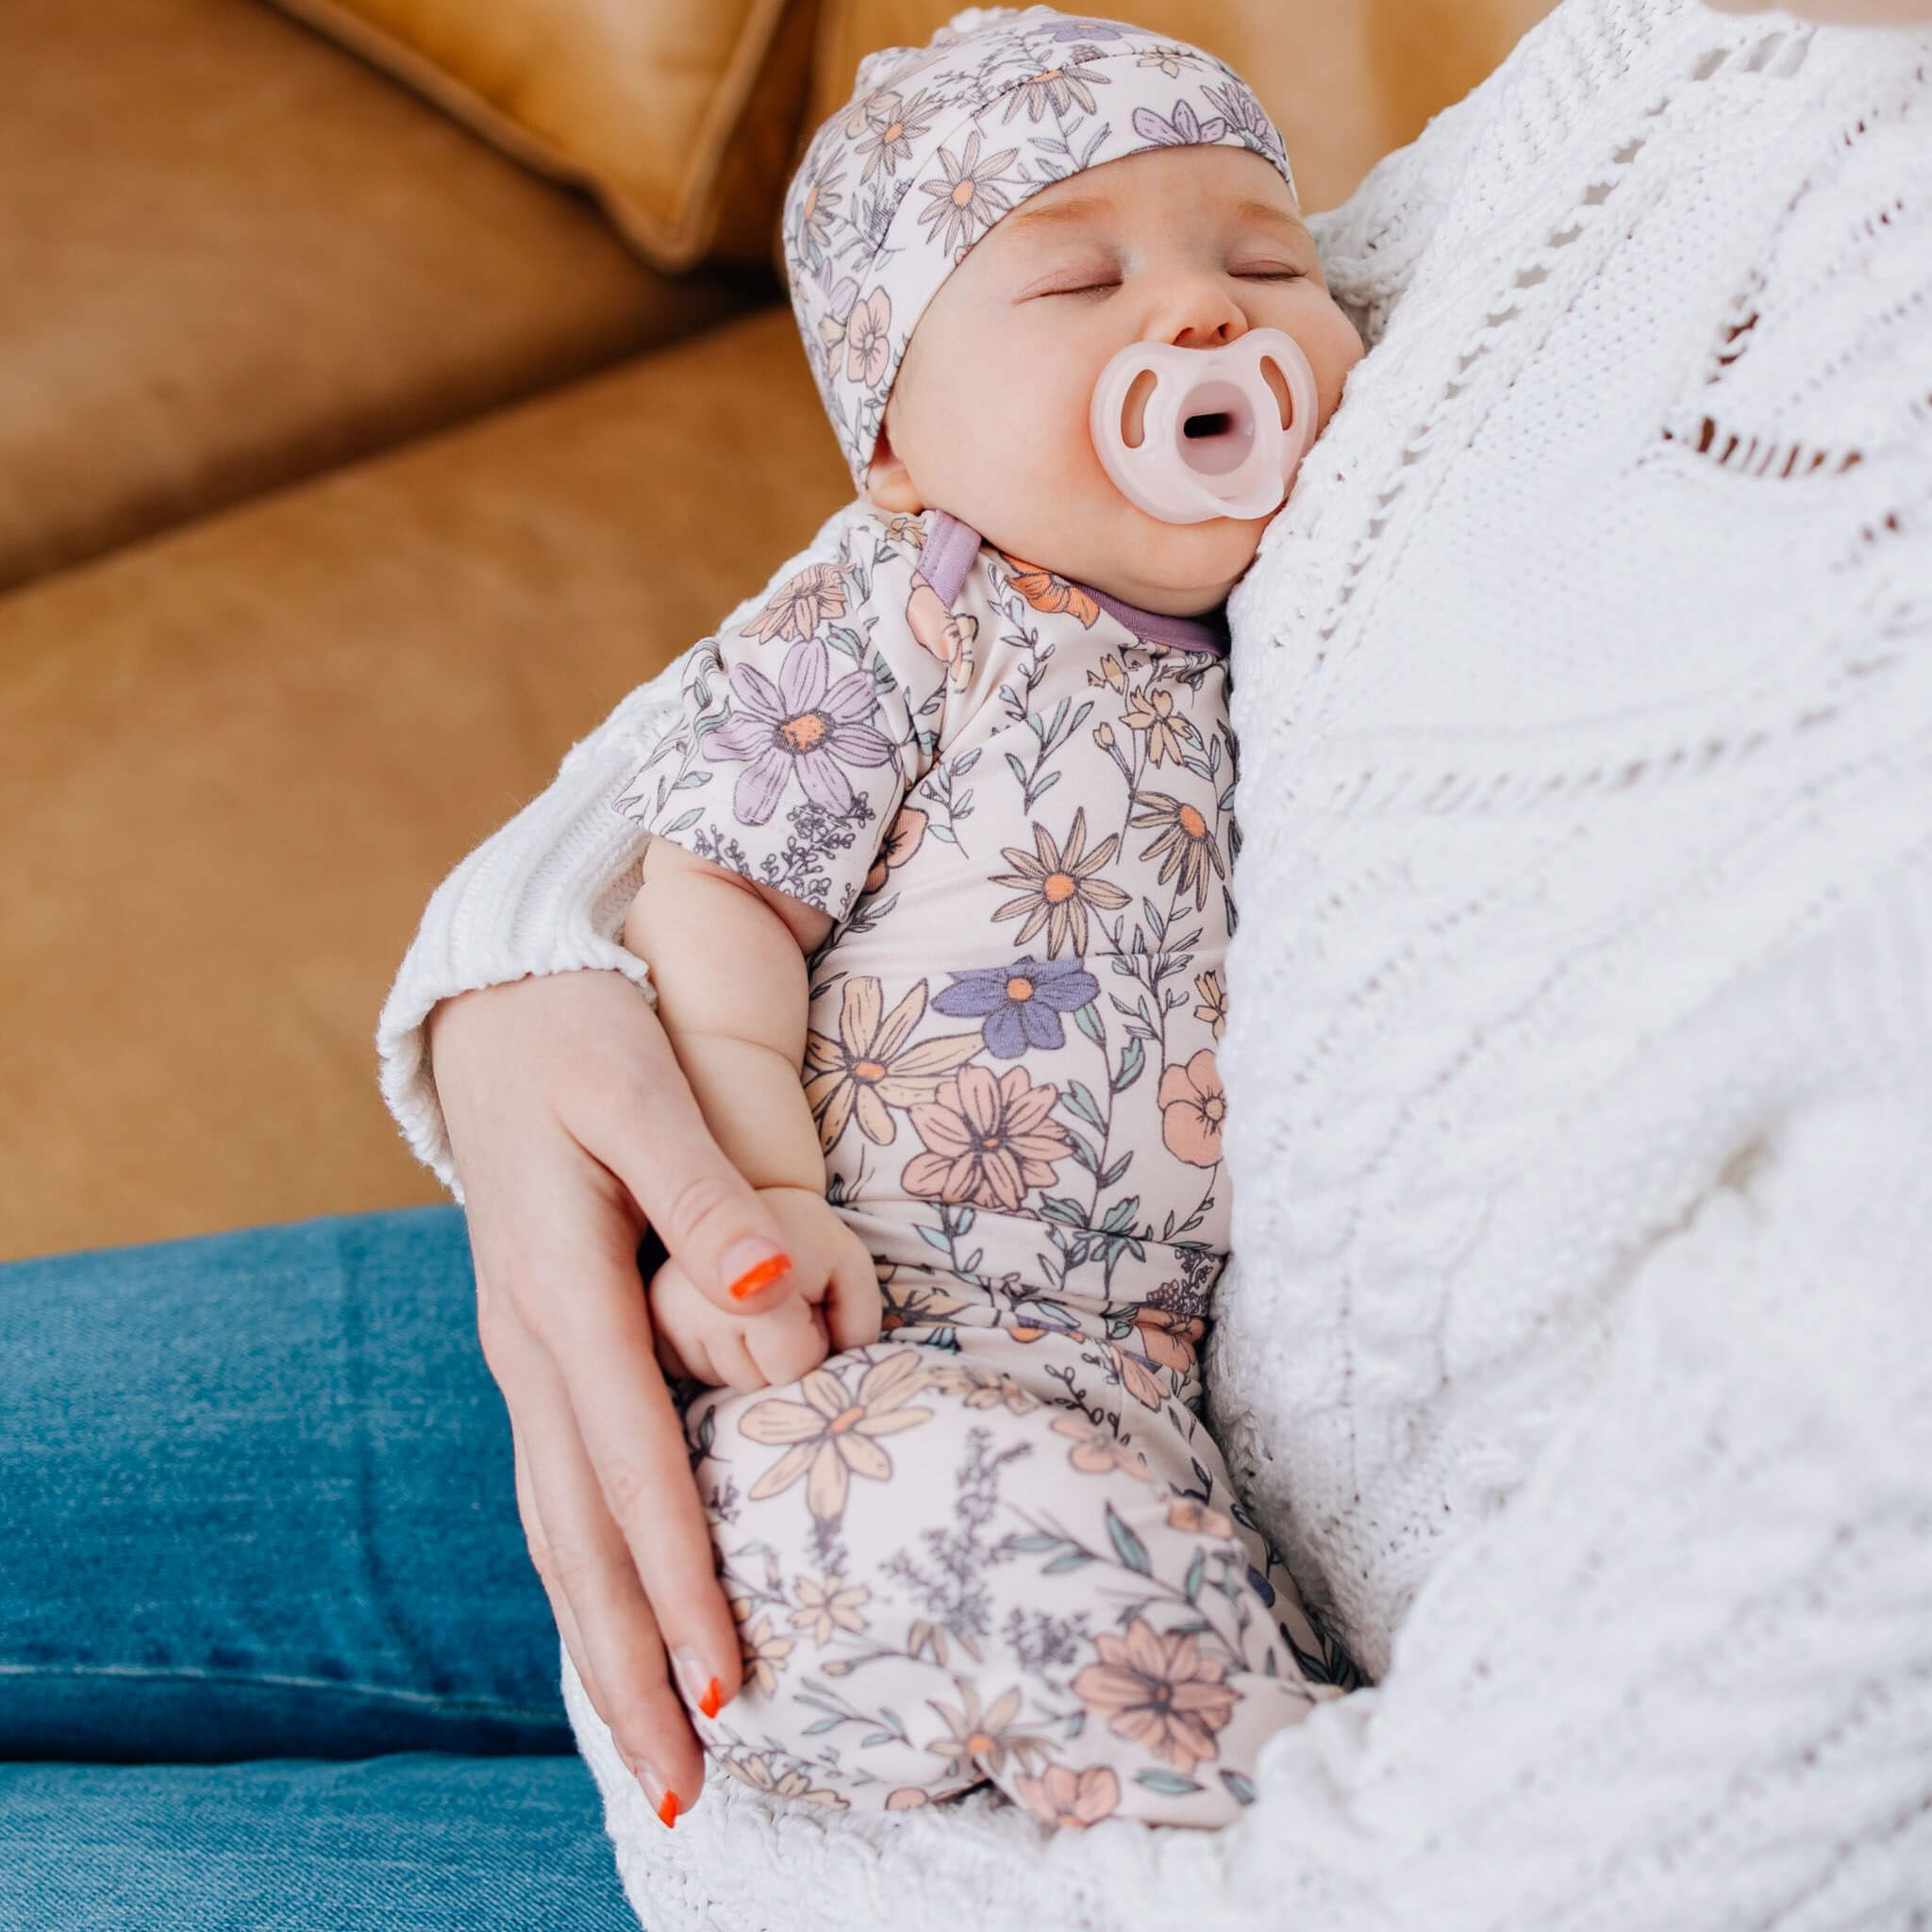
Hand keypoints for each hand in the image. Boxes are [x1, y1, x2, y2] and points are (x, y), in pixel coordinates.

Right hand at [429, 969, 803, 1826]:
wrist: (497, 1002)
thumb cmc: (586, 1034)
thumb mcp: (643, 1087)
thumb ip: (705, 1191)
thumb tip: (765, 1295)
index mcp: (565, 1291)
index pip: (636, 1467)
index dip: (683, 1581)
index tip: (728, 1686)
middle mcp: (532, 1346)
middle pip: (579, 1536)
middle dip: (630, 1666)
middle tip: (682, 1792)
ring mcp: (524, 1352)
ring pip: (557, 1526)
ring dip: (599, 1639)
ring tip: (648, 1744)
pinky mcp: (537, 1345)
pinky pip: (555, 1484)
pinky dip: (582, 1570)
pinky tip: (607, 1618)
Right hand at [650, 1186, 881, 1389]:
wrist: (740, 1182)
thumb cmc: (807, 1231)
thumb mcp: (850, 1262)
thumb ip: (857, 1317)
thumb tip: (833, 1372)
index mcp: (740, 1282)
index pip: (791, 1368)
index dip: (812, 1340)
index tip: (807, 1298)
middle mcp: (684, 1302)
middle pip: (753, 1383)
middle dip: (777, 1353)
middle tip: (777, 1297)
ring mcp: (654, 1311)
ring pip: (719, 1382)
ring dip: (744, 1354)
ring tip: (746, 1299)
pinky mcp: (641, 1317)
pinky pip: (687, 1372)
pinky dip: (710, 1354)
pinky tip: (717, 1312)